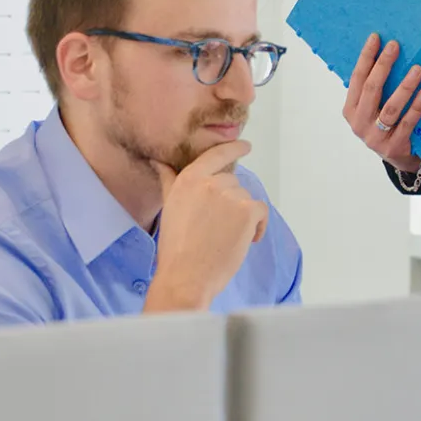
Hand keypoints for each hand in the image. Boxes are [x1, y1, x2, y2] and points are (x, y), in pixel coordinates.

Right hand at [144, 140, 268, 312]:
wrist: (187, 275)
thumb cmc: (175, 245)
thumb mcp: (169, 206)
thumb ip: (169, 181)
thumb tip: (159, 162)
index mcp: (189, 179)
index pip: (216, 155)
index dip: (233, 148)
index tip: (245, 145)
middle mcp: (210, 182)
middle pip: (233, 183)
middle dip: (231, 202)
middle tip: (217, 227)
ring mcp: (230, 196)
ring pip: (246, 199)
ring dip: (243, 216)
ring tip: (226, 237)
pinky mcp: (247, 211)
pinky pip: (261, 211)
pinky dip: (258, 226)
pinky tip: (245, 240)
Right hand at [343, 33, 420, 173]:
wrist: (399, 157)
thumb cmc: (386, 126)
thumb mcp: (372, 109)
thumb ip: (375, 90)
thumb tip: (388, 55)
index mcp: (350, 110)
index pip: (356, 79)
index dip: (365, 58)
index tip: (376, 38)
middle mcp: (358, 123)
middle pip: (371, 90)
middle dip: (383, 65)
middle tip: (395, 46)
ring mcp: (375, 137)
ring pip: (390, 107)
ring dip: (404, 86)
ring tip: (418, 69)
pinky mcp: (393, 146)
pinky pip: (407, 123)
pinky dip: (416, 107)